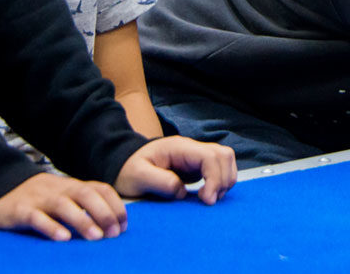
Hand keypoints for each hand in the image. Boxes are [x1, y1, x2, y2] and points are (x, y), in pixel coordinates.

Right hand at [0, 173, 126, 241]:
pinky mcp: (20, 210)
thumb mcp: (62, 197)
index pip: (100, 189)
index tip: (123, 225)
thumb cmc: (37, 198)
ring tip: (96, 237)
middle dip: (103, 212)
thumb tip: (110, 224)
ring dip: (82, 220)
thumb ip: (82, 205)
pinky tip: (63, 238)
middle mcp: (58, 189)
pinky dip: (51, 226)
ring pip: (63, 204)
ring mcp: (39, 198)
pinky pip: (36, 217)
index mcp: (71, 186)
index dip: (115, 205)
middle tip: (114, 233)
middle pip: (85, 194)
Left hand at [115, 137, 237, 206]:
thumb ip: (160, 182)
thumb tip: (183, 192)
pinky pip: (219, 169)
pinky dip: (220, 182)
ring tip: (209, 198)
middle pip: (224, 155)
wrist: (124, 165)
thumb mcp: (137, 176)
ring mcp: (196, 156)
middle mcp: (191, 148)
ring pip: (225, 160)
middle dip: (223, 180)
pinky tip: (208, 195)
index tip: (206, 200)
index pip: (210, 156)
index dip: (215, 178)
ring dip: (224, 181)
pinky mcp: (197, 166)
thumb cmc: (129, 170)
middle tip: (208, 201)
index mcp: (179, 147)